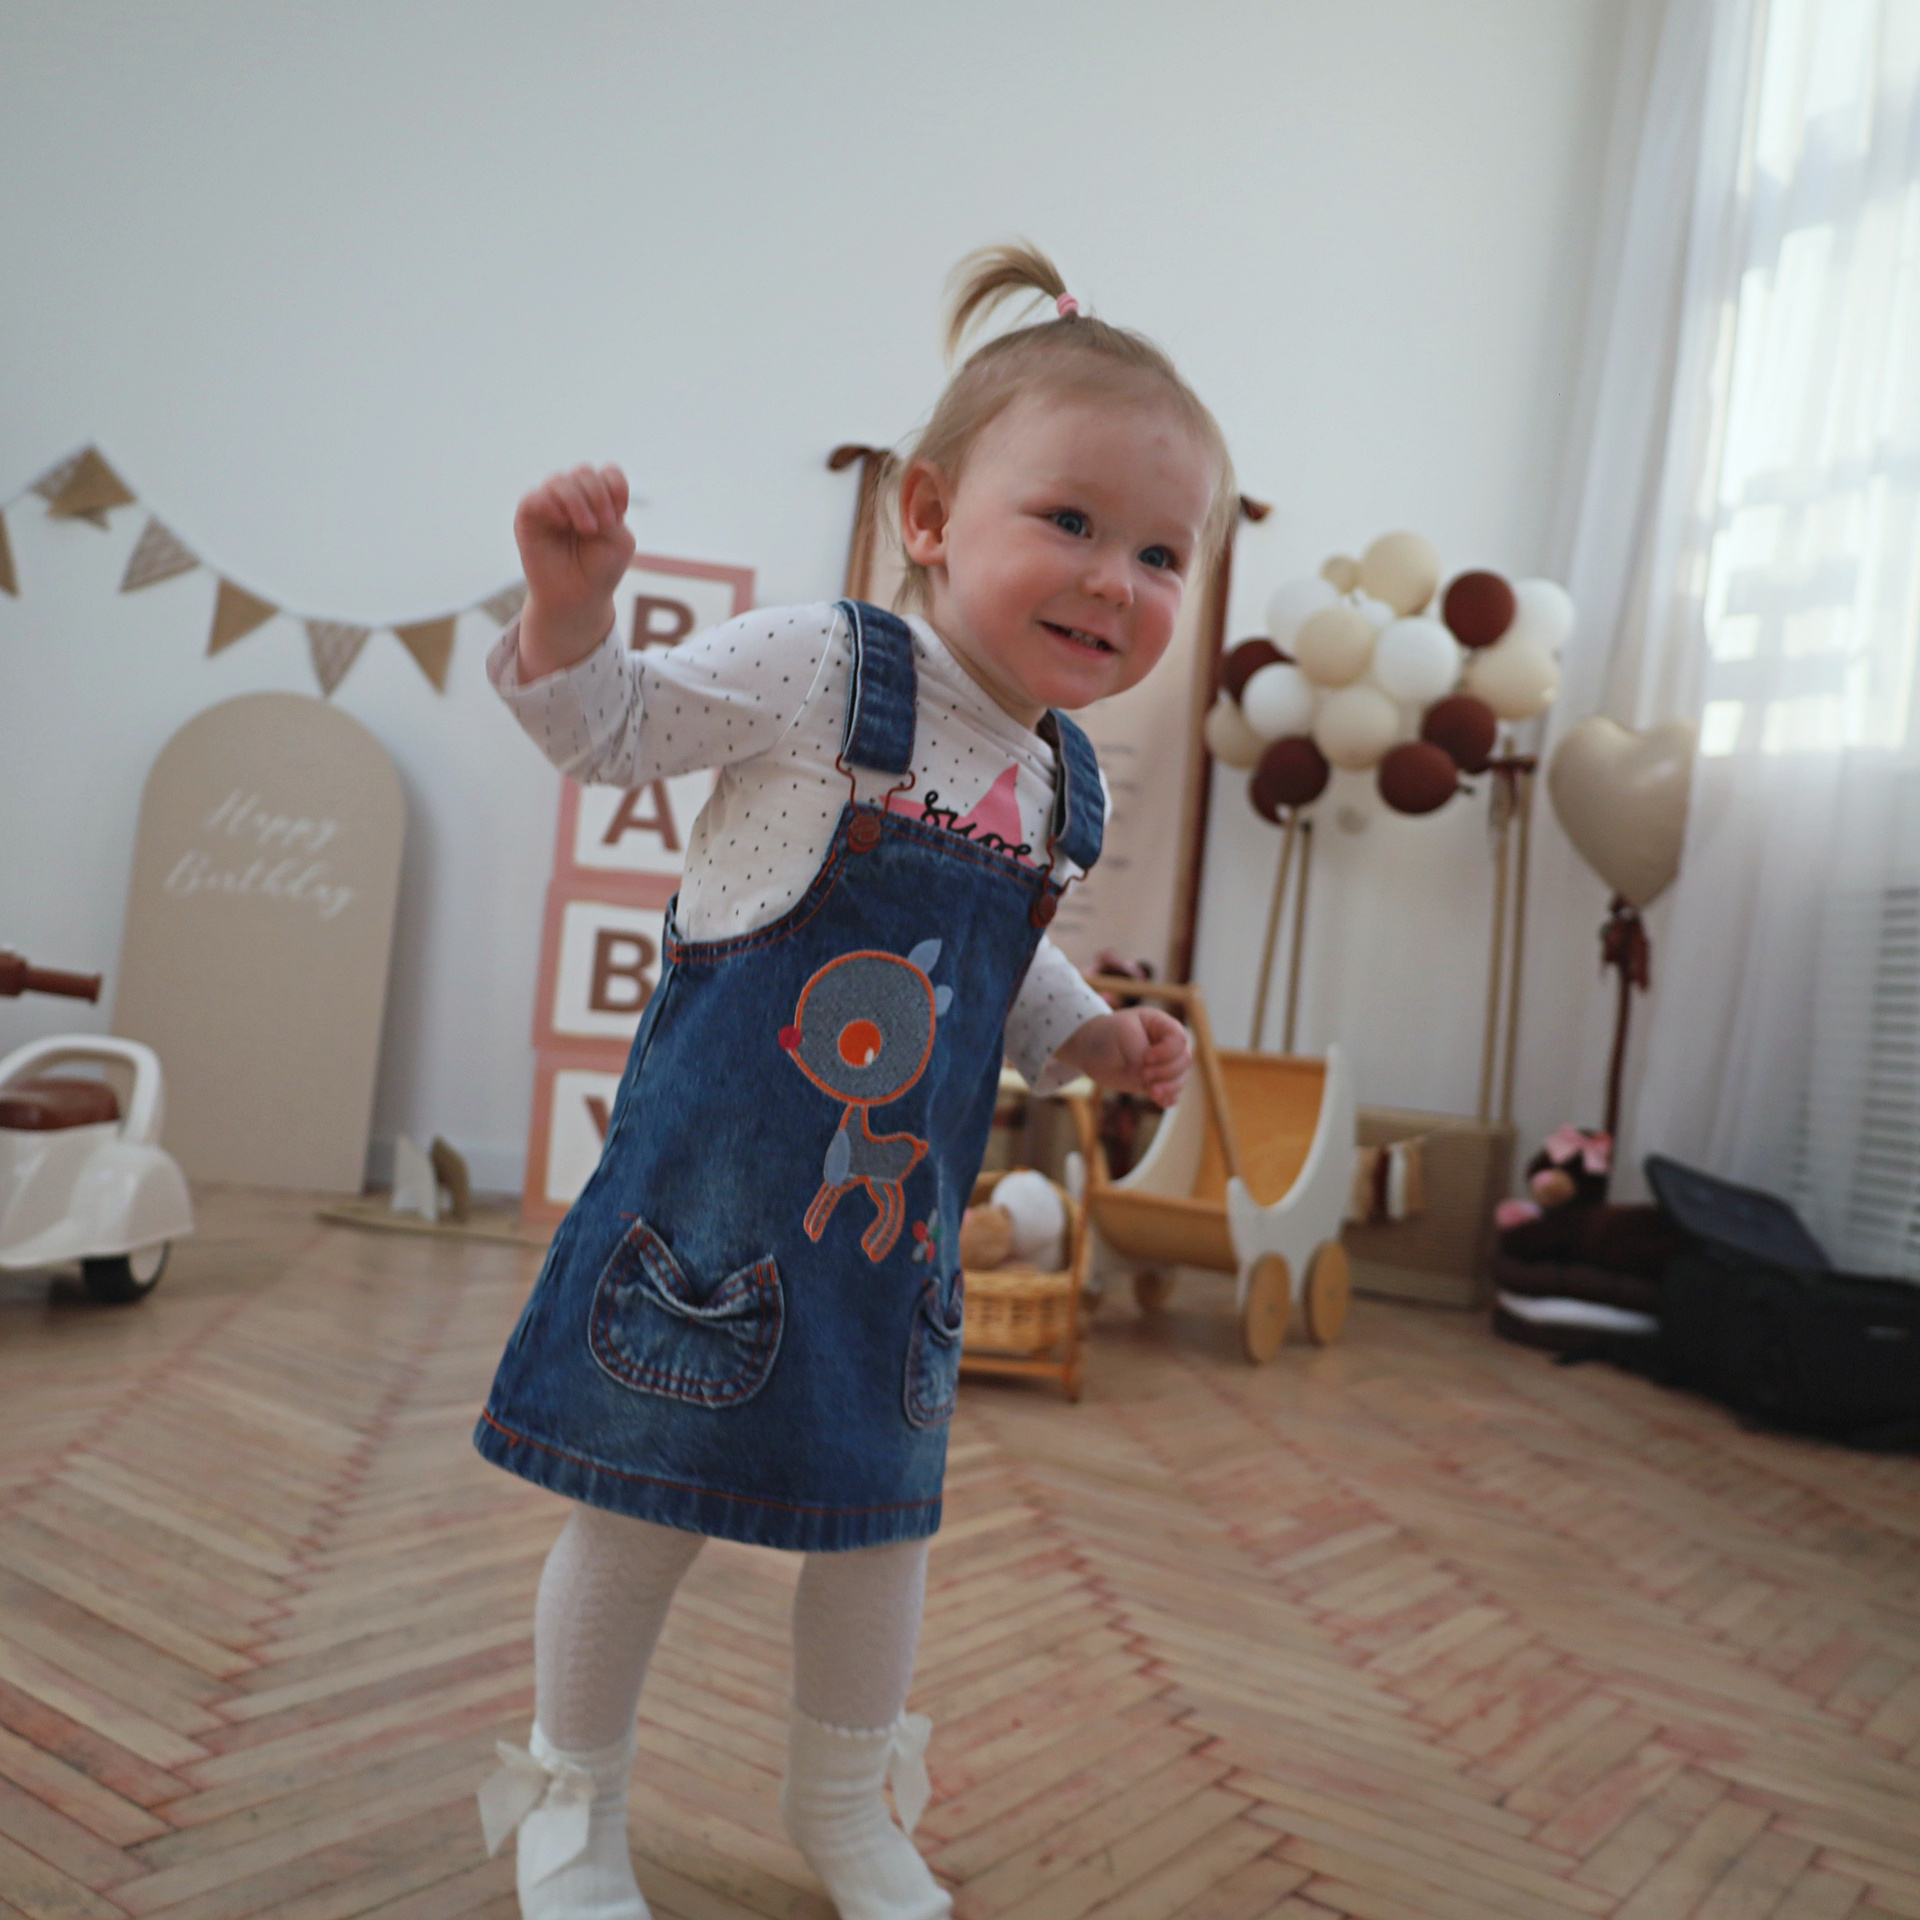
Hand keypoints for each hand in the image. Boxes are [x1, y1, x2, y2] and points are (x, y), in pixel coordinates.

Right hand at [513, 464, 636, 679]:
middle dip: (598, 496)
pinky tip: (562, 523)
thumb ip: (609, 509)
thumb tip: (576, 494)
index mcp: (597, 501)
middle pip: (585, 472)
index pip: (607, 473)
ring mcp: (549, 505)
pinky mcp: (528, 517)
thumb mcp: (619, 540)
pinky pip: (535, 497)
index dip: (615, 486)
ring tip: (586, 529)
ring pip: (560, 480)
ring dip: (578, 501)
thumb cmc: (599, 570)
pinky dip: (552, 505)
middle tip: (602, 526)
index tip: (619, 513)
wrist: (577, 598)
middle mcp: (572, 498)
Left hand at [1057, 1008, 1190, 1106]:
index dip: (1167, 1052)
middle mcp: (1168, 1046)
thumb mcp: (1122, 1035)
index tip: (1146, 1057)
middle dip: (1167, 1071)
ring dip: (1169, 1087)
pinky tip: (1160, 1101)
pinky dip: (1167, 1098)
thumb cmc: (1107, 1034)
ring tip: (1152, 1092)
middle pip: (1184, 1060)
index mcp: (1162, 1026)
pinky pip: (1171, 1093)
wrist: (1090, 1051)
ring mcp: (1163, 1065)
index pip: (1179, 1040)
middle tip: (1144, 1075)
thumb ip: (1139, 1053)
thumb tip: (1150, 1077)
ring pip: (1180, 1078)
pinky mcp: (1156, 1082)